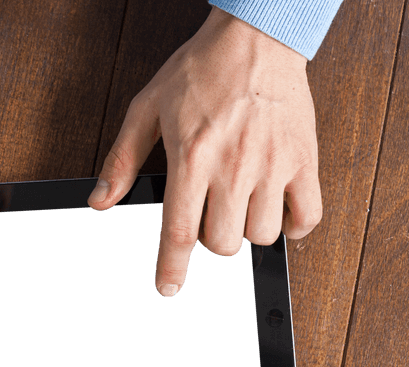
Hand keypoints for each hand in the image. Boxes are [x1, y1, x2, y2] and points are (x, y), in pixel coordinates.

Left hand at [89, 8, 321, 295]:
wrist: (256, 36)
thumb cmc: (202, 70)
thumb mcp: (147, 108)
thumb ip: (122, 159)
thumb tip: (100, 200)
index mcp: (191, 157)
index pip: (179, 232)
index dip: (171, 268)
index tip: (168, 288)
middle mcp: (233, 166)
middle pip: (221, 243)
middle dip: (210, 239)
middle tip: (208, 215)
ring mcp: (272, 165)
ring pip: (261, 235)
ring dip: (247, 230)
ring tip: (240, 206)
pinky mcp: (303, 160)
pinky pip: (307, 216)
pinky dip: (293, 226)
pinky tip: (277, 212)